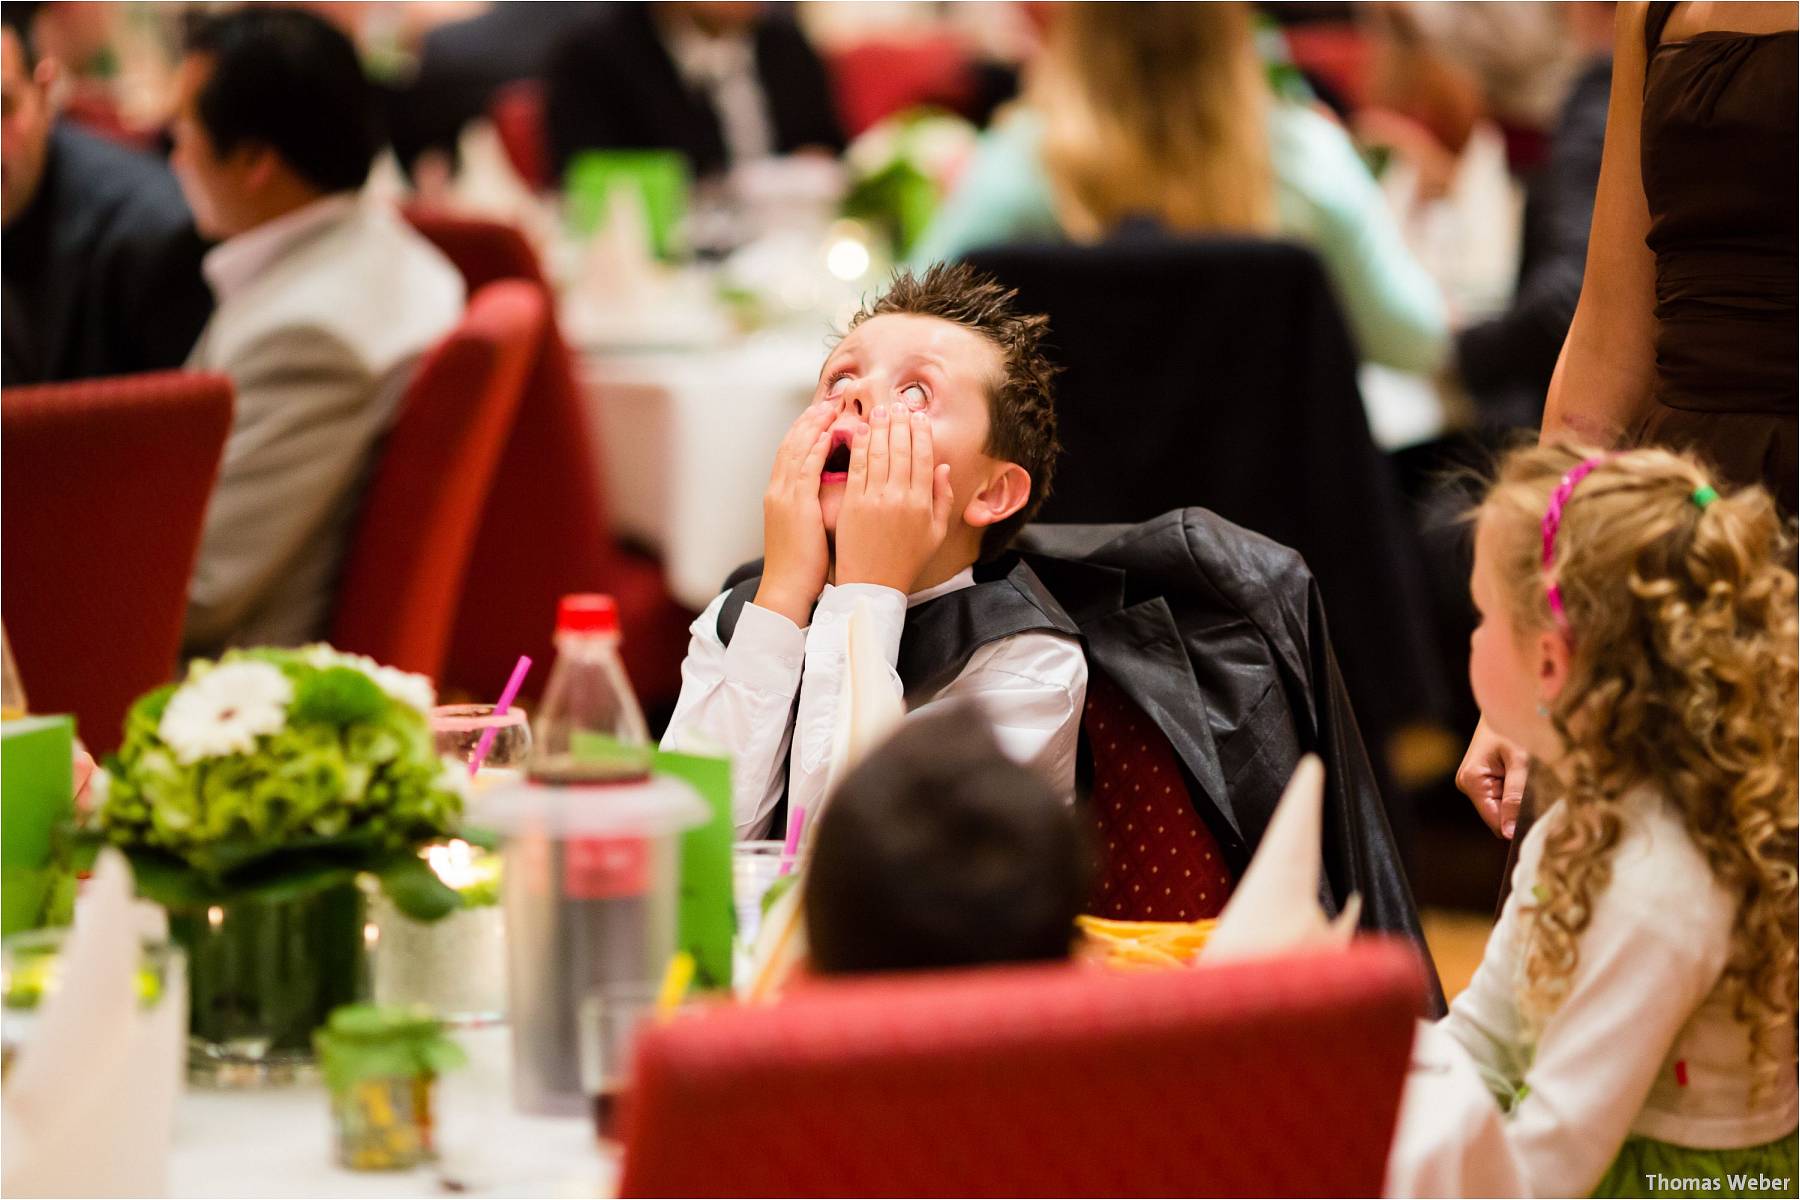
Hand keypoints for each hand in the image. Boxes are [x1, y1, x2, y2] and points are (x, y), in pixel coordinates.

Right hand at [753, 402, 834, 626]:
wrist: (787, 588)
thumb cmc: (803, 567)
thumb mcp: (806, 529)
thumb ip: (814, 506)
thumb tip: (830, 494)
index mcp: (780, 496)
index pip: (792, 453)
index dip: (806, 431)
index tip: (823, 415)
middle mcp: (778, 491)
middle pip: (792, 444)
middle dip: (809, 420)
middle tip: (828, 400)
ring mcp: (784, 497)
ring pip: (797, 451)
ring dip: (814, 426)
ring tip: (831, 408)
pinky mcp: (795, 507)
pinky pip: (805, 470)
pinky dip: (815, 449)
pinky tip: (829, 434)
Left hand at [833, 404, 953, 592]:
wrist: (873, 585)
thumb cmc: (905, 560)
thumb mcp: (935, 533)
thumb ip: (942, 499)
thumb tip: (943, 468)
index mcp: (923, 503)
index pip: (924, 457)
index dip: (921, 433)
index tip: (918, 417)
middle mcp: (901, 497)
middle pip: (902, 449)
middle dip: (900, 422)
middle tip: (898, 405)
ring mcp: (875, 499)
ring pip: (879, 452)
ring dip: (880, 427)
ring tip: (880, 411)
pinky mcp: (853, 503)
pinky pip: (856, 467)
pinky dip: (858, 445)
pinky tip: (859, 430)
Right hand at [1454, 715, 1530, 838]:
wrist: (1506, 702)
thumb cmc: (1513, 727)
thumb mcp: (1520, 763)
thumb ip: (1515, 797)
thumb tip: (1508, 832)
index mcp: (1471, 781)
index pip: (1494, 821)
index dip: (1516, 826)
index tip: (1541, 823)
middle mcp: (1467, 784)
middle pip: (1498, 815)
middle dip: (1519, 810)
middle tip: (1541, 794)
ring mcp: (1474, 781)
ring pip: (1502, 806)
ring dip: (1520, 800)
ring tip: (1533, 780)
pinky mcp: (1483, 778)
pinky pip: (1502, 796)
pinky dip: (1517, 792)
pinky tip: (1526, 778)